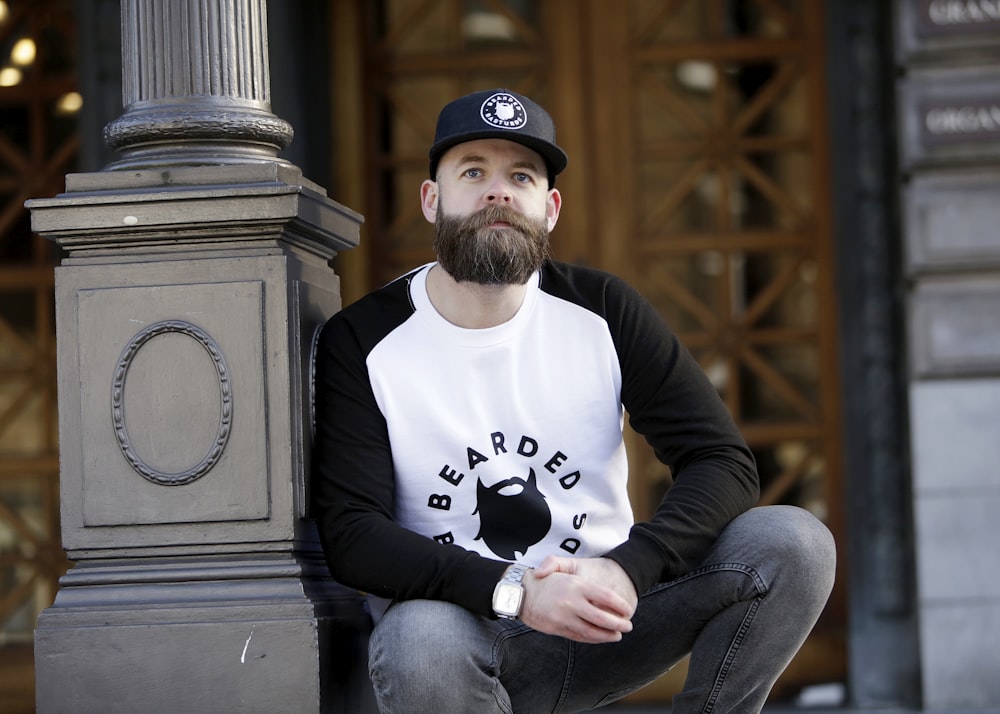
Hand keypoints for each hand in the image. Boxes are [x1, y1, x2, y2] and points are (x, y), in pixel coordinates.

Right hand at [518, 557, 636, 643]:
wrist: (519, 593)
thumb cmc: (543, 581)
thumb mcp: (560, 567)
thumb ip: (581, 573)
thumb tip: (597, 586)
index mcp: (577, 585)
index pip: (606, 597)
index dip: (619, 605)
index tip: (627, 610)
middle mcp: (572, 602)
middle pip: (602, 618)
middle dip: (618, 624)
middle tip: (628, 626)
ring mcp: (564, 617)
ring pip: (592, 631)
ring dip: (607, 635)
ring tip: (617, 635)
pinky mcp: (557, 628)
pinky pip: (579, 636)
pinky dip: (592, 639)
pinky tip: (599, 638)